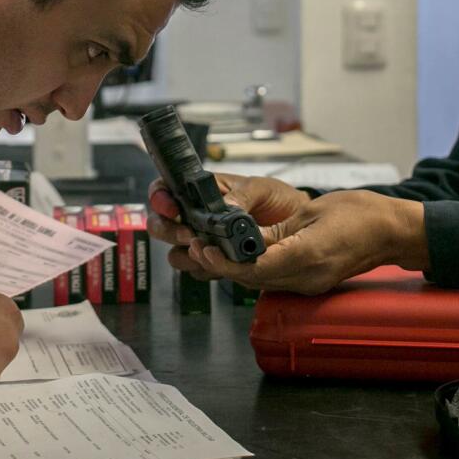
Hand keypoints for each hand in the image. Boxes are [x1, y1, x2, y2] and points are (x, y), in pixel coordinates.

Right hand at [147, 173, 309, 279]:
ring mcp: (202, 241)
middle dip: (170, 231)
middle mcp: (195, 216)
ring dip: (185, 254)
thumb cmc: (277, 200)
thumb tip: (225, 208)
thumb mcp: (260, 188)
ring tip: (205, 250)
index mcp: (201, 191)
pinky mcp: (214, 261)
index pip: (165, 190)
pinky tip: (217, 264)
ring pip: (175, 252)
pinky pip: (197, 270)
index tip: (171, 207)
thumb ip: (240, 195)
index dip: (159, 198)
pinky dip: (203, 269)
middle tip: (190, 235)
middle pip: (161, 225)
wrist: (298, 225)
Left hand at [181, 189, 428, 294]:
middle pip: (253, 279)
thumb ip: (275, 229)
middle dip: (224, 264)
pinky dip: (255, 268)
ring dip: (237, 268)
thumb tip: (241, 234)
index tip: (207, 248)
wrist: (391, 231)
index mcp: (308, 256)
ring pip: (261, 282)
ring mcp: (310, 284)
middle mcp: (307, 278)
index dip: (226, 262)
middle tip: (200, 244)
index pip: (256, 268)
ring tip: (213, 246)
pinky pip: (275, 279)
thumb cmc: (360, 214)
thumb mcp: (311, 212)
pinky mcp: (311, 282)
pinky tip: (241, 252)